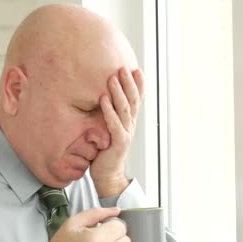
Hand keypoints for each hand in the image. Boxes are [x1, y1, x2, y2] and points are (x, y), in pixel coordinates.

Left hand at [90, 67, 144, 196]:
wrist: (108, 174)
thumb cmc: (106, 150)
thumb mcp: (110, 128)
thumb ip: (110, 114)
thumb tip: (103, 95)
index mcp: (129, 121)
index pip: (137, 99)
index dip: (139, 84)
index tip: (136, 69)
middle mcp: (130, 125)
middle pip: (133, 100)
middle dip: (129, 83)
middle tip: (124, 67)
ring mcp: (126, 133)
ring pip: (124, 109)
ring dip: (119, 92)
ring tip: (113, 78)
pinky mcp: (118, 142)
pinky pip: (113, 124)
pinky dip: (108, 110)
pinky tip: (103, 98)